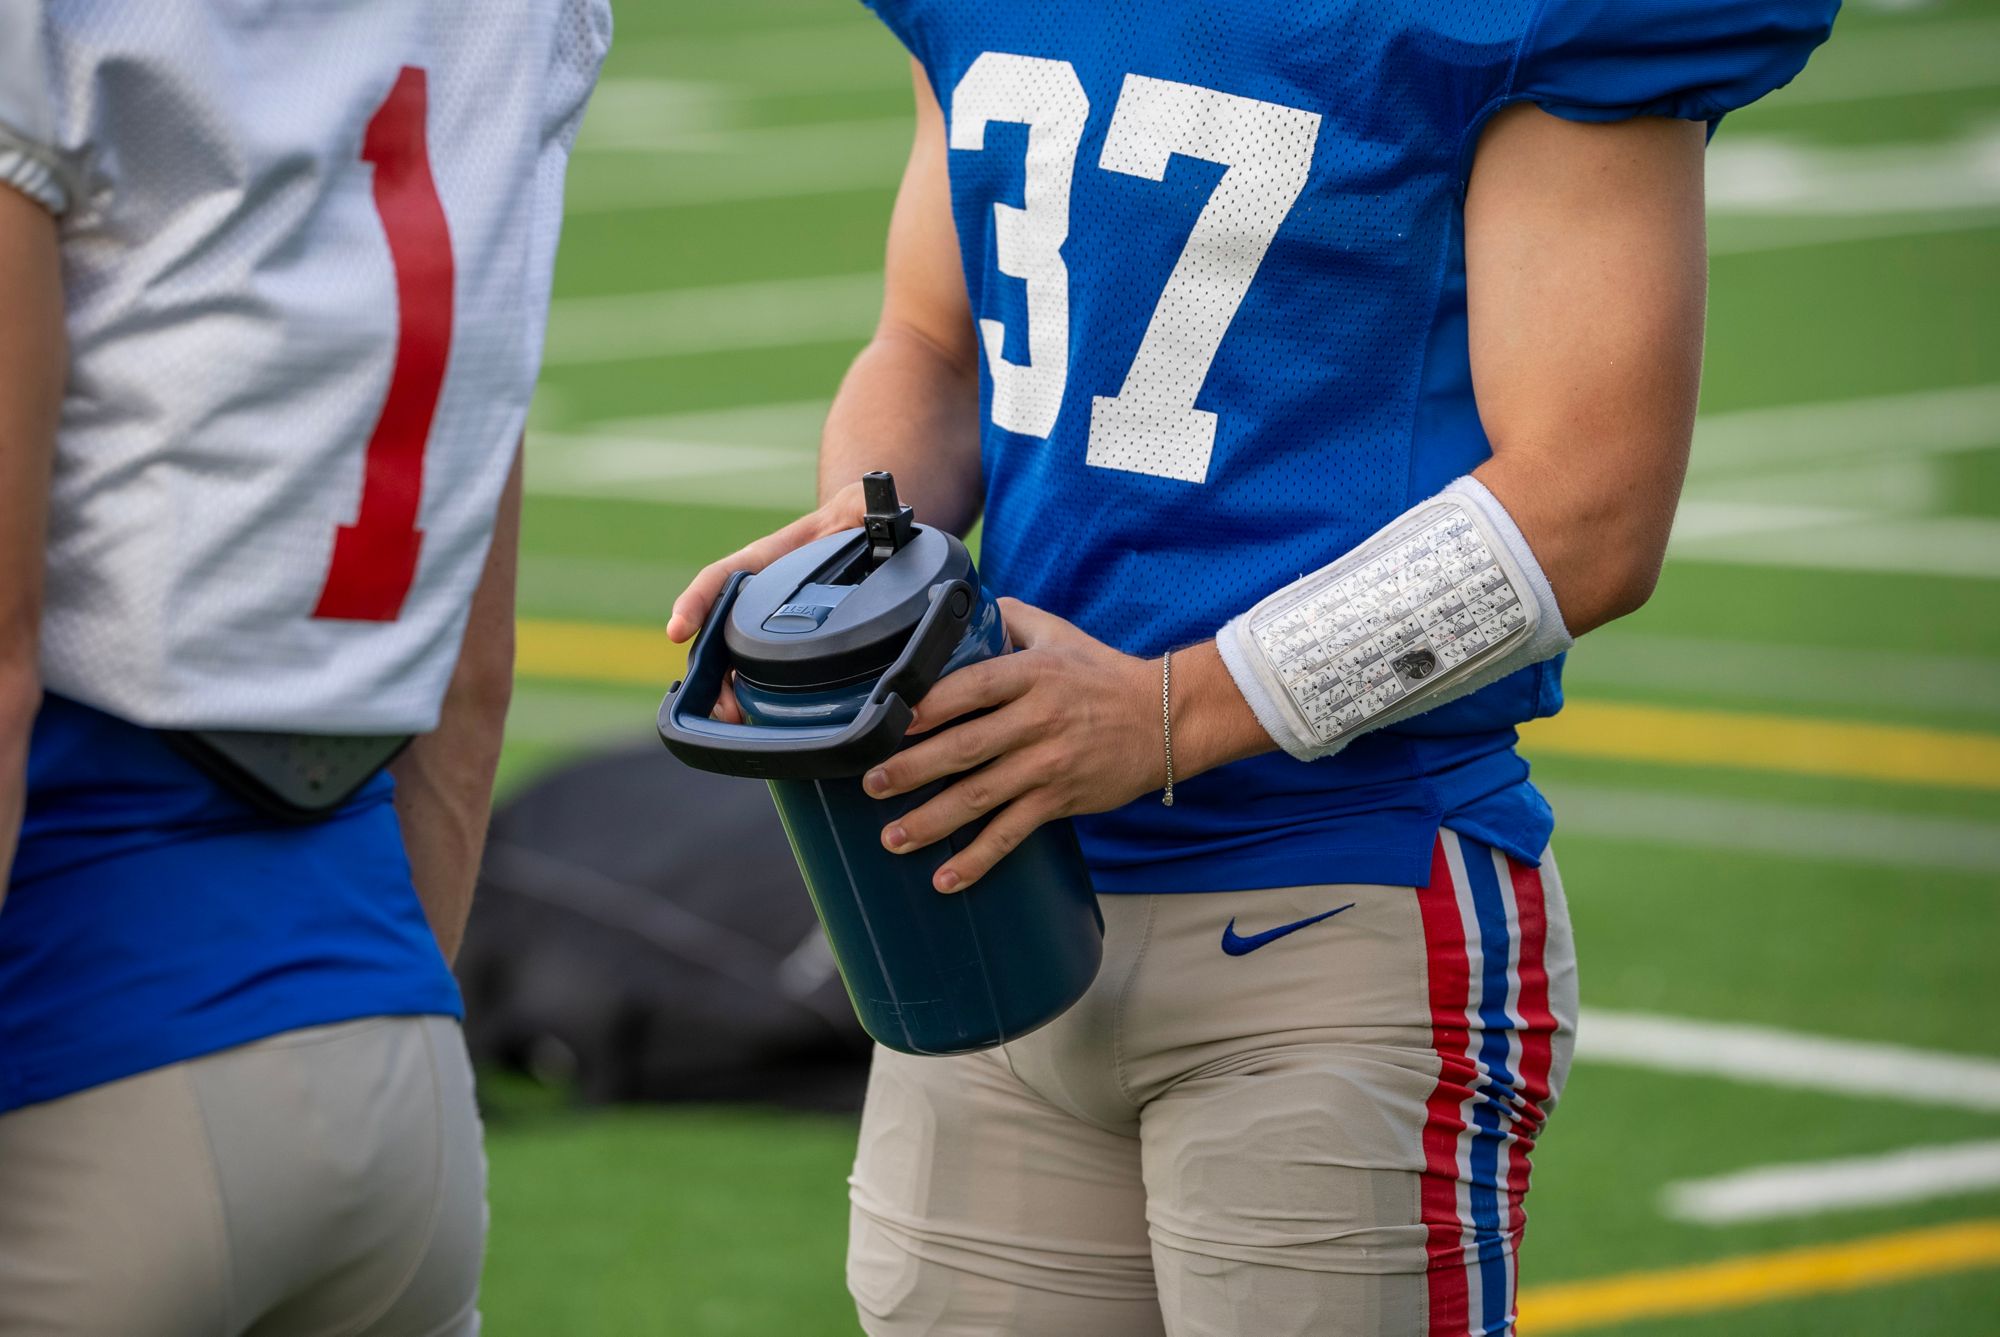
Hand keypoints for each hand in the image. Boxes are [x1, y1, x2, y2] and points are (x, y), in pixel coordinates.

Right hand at [665, 481, 868, 722]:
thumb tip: (873, 504)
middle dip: (709, 670)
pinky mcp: (780, 645)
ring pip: (729, 659)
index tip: (678, 630)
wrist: (863, 537)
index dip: (697, 601)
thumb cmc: (855, 520)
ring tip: (731, 719)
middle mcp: (755, 593)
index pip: (721, 577)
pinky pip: (752, 673)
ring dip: (723, 692)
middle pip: (717, 632)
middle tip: (718, 705)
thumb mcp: (862, 508)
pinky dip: (746, 699)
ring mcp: (763, 622)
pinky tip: (751, 722)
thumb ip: (866, 506)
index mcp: (764, 560)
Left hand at [862, 599, 1164, 892]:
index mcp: (1032, 675)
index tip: (891, 719)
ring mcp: (1048, 764)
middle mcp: (1037, 720)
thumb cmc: (1105, 675)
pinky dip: (977, 858)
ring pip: (980, 796)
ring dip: (931, 820)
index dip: (929, 705)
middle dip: (912, 768)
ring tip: (892, 837)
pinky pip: (1011, 833)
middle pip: (965, 747)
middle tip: (872, 784)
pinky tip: (946, 878)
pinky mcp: (1059, 800)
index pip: (971, 687)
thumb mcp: (1058, 634)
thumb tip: (960, 607)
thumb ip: (1009, 618)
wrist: (1166, 720)